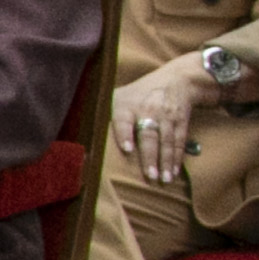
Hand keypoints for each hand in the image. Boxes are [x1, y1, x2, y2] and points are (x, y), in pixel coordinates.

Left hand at [112, 58, 215, 188]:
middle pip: (149, 135)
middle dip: (150, 156)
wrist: (176, 79)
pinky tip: (174, 173)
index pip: (124, 120)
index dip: (125, 134)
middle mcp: (148, 111)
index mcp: (126, 106)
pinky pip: (179, 142)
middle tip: (150, 176)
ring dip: (166, 162)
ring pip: (166, 141)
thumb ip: (101, 112)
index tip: (127, 149)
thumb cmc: (137, 95)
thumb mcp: (118, 96)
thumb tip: (78, 136)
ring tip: (164, 180)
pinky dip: (176, 159)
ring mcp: (166, 117)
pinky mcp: (180, 122)